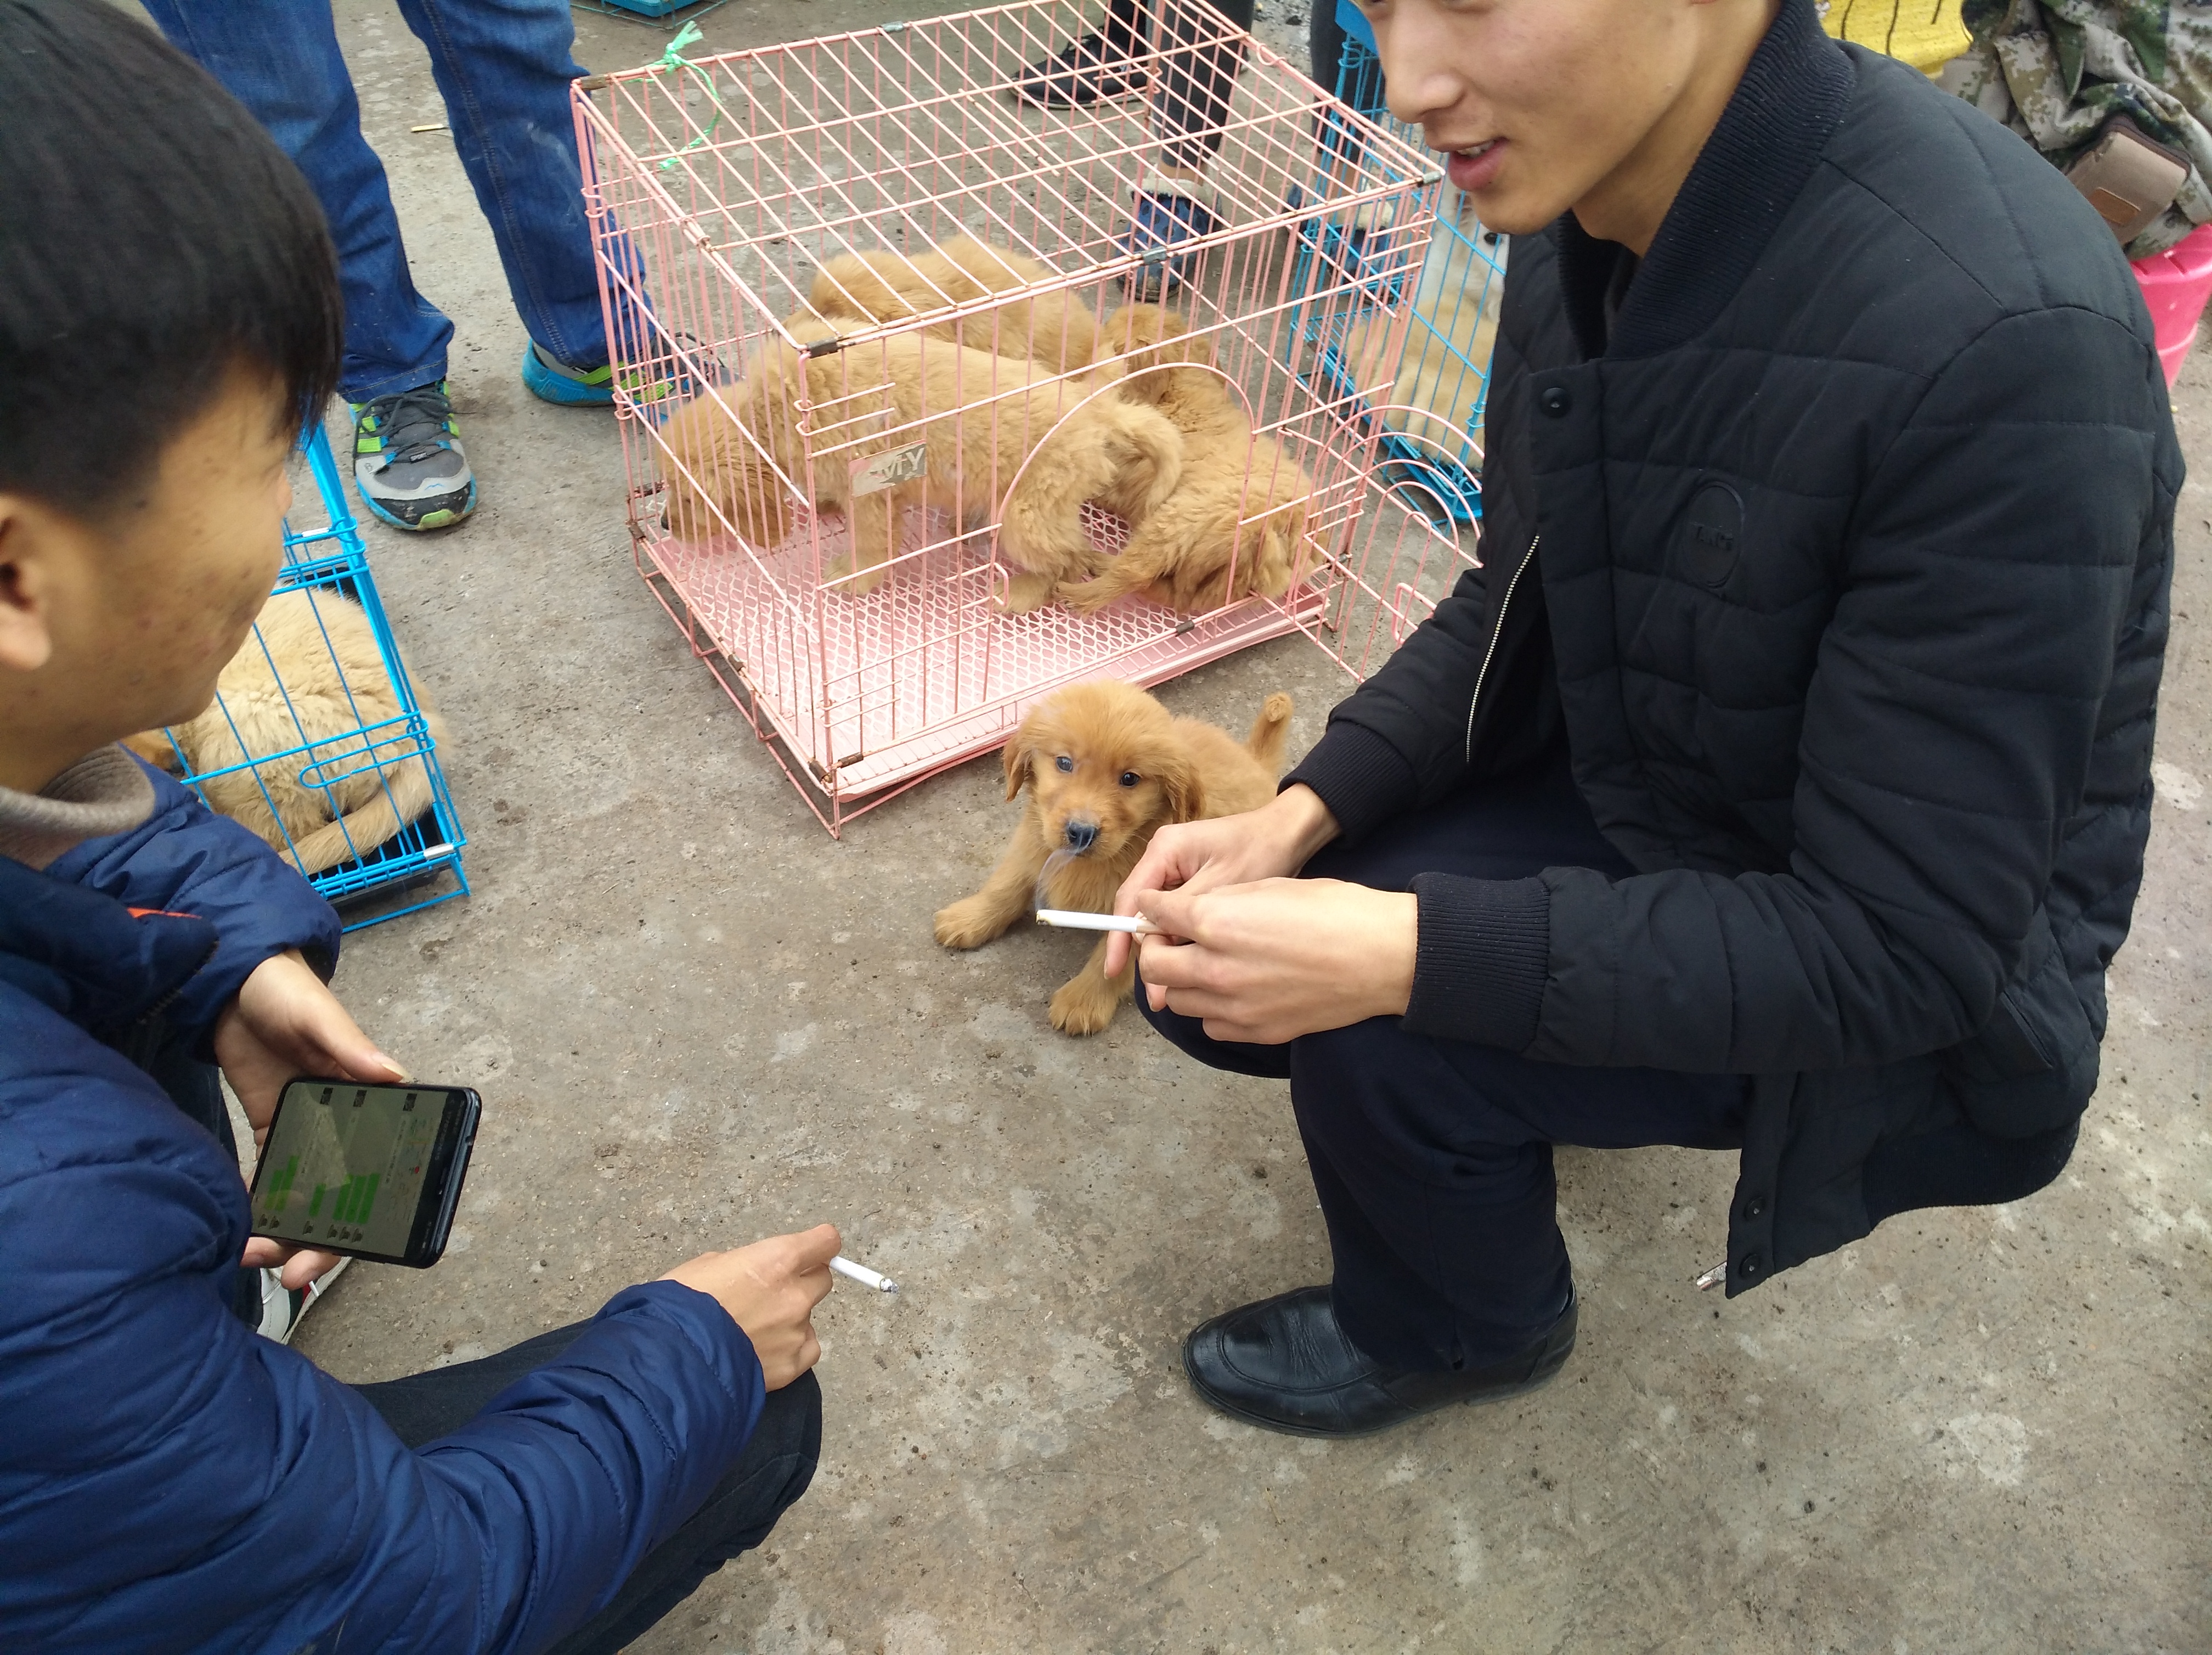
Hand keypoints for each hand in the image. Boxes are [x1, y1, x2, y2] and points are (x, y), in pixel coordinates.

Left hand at [216, 949, 403, 1289]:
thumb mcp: (318, 1013)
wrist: (231, 980)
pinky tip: (240, 1225)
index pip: (380, 1170)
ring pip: (305, 1194)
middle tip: (288, 1273)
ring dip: (284, 1230)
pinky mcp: (271, 1126)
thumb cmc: (285, 989)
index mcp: (367, 1098)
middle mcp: (343, 1123)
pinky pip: (268, 1177)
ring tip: (253, 1253)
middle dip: (317, 1242)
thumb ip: (351, 1045)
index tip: (336, 1251)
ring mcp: (306, 1128)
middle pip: (342, 1197)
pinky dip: (258, 1203)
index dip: (365, 1220)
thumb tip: (395, 1074)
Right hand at [663, 1223, 841, 1388]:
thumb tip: (754, 1269)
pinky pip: (806, 1350)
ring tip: (754, 1332)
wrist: (672, 1361)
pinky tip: (764, 1353)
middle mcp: (794, 1295)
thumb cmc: (681, 1308)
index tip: (815, 1249)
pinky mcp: (792, 1366)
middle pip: (821, 1281)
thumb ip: (745, 1263)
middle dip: (803, 1283)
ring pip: (808, 1319)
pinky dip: (791, 1350)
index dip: (819, 1245)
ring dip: (789, 1321)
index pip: (825, 1242)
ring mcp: (796, 1332)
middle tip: (773, 1294)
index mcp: (777, 1261)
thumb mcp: (707, 1265)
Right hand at [1103, 784, 1341, 976]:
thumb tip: (1153, 948)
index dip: (1120, 937)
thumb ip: (1183, 916)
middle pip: (1142, 911)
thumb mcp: (1221, 887)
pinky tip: (1190, 963)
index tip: (1114, 969)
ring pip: (1160, 916)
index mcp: (1164, 850)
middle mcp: (1163, 857)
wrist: (1289, 834)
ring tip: (1175, 986)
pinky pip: (1177, 913)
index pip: (1131, 898)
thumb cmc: (1260, 852)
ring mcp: (1177, 868)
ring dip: (1167, 948)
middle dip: (1149, 951)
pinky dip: (1181, 938)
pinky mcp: (1192, 879)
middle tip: (1157, 992)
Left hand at [1134, 876, 1416, 1044]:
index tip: (1157, 908)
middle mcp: (1217, 969)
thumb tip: (1189, 910)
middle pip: (1154, 966)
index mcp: (1217, 922)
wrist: (1381, 956)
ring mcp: (1235, 1006)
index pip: (1154, 915)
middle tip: (1175, 941)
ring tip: (1208, 966)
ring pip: (1178, 1000)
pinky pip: (1211, 1025)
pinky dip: (1212, 1009)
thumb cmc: (1334, 911)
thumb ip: (1219, 902)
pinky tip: (1235, 992)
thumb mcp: (1269, 887)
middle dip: (1157, 950)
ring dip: (1183, 982)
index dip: (1153, 908)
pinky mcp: (1256, 1032)